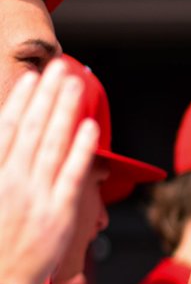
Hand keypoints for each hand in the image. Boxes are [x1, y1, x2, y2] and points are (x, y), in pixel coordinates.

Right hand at [0, 60, 97, 283]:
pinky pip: (72, 176)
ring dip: (65, 112)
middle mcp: (10, 181)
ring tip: (75, 85)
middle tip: (62, 69)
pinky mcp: (58, 215)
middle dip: (48, 97)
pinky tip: (89, 127)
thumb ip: (1, 174)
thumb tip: (9, 150)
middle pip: (32, 129)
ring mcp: (35, 197)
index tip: (32, 79)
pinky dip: (80, 150)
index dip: (21, 102)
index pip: (7, 130)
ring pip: (52, 145)